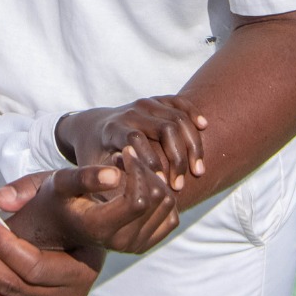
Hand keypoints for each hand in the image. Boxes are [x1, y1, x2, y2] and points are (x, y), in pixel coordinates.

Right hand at [0, 159, 179, 255]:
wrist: (63, 223)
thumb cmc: (61, 197)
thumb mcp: (62, 182)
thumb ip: (84, 177)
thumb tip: (116, 176)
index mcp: (101, 228)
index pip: (138, 200)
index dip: (137, 170)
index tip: (125, 151)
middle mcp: (122, 243)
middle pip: (155, 198)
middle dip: (145, 170)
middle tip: (126, 155)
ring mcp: (137, 246)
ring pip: (167, 203)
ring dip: (153, 179)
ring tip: (131, 168)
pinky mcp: (149, 243)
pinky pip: (172, 214)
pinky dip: (162, 194)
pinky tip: (141, 183)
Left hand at [56, 95, 206, 191]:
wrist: (92, 128)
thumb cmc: (94, 157)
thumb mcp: (91, 170)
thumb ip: (106, 181)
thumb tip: (128, 195)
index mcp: (113, 129)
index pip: (136, 139)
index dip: (152, 161)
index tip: (163, 186)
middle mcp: (131, 112)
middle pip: (165, 128)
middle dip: (178, 158)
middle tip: (182, 184)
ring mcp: (146, 103)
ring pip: (178, 117)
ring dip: (192, 145)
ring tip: (198, 171)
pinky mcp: (157, 100)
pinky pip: (180, 102)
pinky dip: (194, 113)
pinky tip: (204, 127)